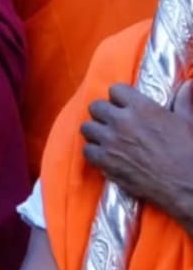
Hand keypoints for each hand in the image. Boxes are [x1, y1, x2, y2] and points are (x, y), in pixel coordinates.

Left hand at [82, 81, 192, 229]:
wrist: (186, 186)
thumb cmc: (190, 153)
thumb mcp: (189, 122)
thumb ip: (183, 100)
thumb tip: (188, 83)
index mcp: (142, 108)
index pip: (115, 90)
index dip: (120, 98)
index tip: (124, 106)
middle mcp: (122, 121)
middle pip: (96, 107)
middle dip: (104, 114)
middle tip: (114, 124)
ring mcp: (111, 141)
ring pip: (87, 127)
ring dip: (96, 133)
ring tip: (107, 140)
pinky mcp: (105, 161)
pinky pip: (86, 150)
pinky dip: (94, 153)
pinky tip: (105, 157)